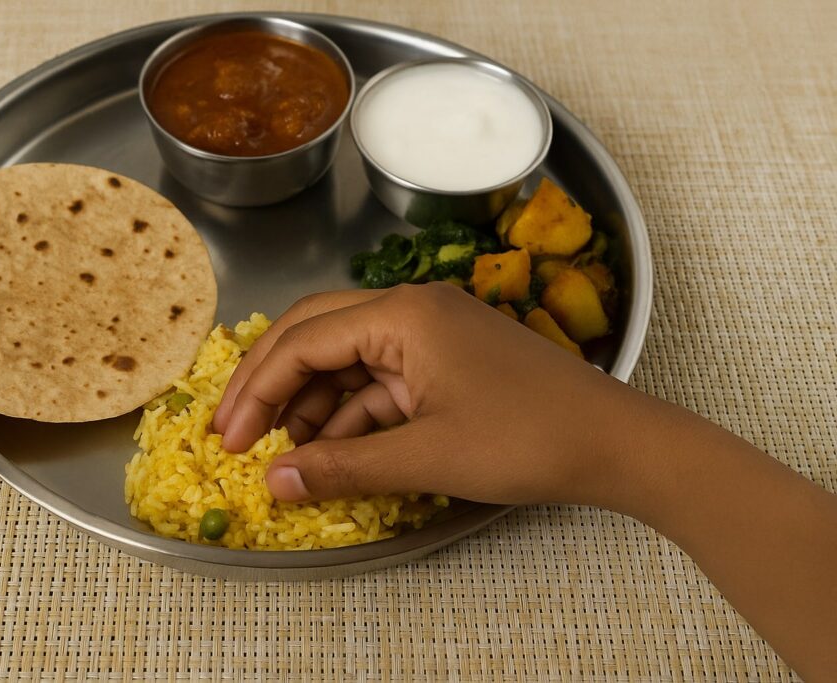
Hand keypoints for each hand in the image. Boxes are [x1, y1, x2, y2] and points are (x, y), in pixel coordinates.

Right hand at [213, 282, 630, 504]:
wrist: (617, 443)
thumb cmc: (528, 438)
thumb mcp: (426, 455)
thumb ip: (342, 467)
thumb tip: (272, 484)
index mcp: (401, 314)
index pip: (303, 340)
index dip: (256, 390)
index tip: (228, 439)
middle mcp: (411, 309)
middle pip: (316, 336)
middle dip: (272, 386)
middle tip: (235, 434)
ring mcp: (431, 334)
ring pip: (348, 361)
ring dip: (312, 406)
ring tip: (283, 456)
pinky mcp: (447, 361)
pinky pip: (382, 382)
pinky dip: (353, 415)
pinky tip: (333, 451)